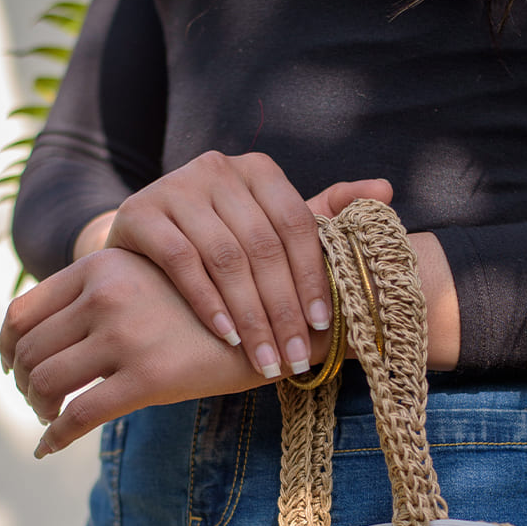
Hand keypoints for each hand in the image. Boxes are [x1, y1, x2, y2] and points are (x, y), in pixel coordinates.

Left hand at [0, 248, 283, 456]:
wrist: (276, 323)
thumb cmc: (213, 307)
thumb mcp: (155, 280)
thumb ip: (105, 293)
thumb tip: (50, 334)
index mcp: (102, 265)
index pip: (24, 309)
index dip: (9, 345)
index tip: (14, 366)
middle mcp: (106, 294)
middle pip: (30, 349)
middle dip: (25, 383)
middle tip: (37, 402)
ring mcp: (126, 336)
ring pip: (46, 381)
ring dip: (38, 408)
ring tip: (50, 419)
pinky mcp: (147, 378)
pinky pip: (78, 415)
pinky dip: (55, 436)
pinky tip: (50, 446)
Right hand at [102, 151, 391, 377]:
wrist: (143, 244)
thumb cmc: (222, 240)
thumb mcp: (273, 226)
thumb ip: (325, 213)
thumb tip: (385, 190)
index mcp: (259, 171)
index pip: (296, 225)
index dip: (312, 277)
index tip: (323, 325)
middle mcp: (218, 168)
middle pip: (263, 246)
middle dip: (283, 309)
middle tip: (296, 357)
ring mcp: (176, 186)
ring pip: (225, 257)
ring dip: (250, 315)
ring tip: (266, 357)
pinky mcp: (140, 211)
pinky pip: (182, 261)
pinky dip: (208, 302)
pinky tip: (227, 335)